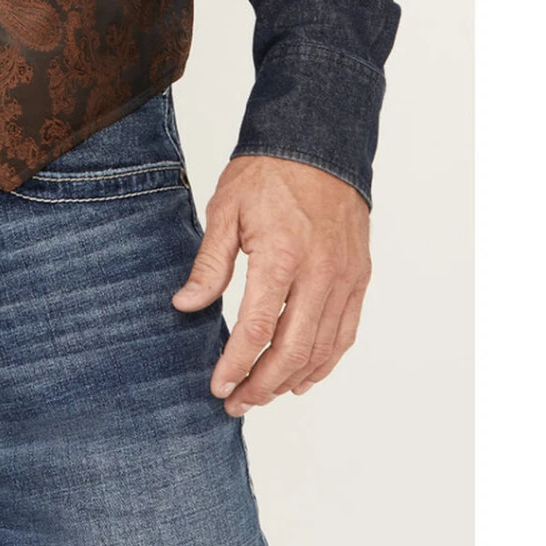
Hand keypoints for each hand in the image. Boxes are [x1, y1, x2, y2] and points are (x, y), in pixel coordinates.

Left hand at [171, 154, 371, 414]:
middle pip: (293, 350)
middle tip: (237, 402)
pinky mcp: (359, 278)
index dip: (236, 364)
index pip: (258, 329)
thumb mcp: (224, 210)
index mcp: (281, 255)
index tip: (218, 386)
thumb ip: (209, 264)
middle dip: (262, 384)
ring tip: (263, 394)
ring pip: (322, 349)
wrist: (318, 143)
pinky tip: (302, 376)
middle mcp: (320, 273)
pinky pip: (345, 333)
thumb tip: (186, 306)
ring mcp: (345, 278)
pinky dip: (325, 361)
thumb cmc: (267, 174)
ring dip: (292, 380)